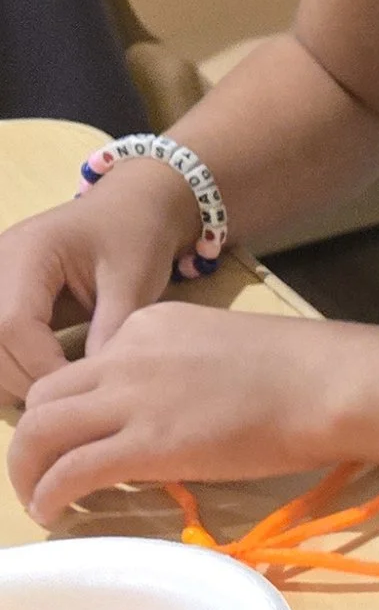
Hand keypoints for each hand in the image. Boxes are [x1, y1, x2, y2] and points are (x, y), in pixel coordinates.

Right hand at [0, 161, 197, 401]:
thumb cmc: (134, 237)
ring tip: (60, 394)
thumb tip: (90, 381)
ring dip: (14, 381)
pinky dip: (10, 371)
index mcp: (29, 252)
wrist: (128, 209)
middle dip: (27, 379)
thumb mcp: (134, 279)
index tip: (81, 390)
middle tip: (73, 400)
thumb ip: (112, 328)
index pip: (13, 324)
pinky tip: (46, 382)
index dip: (41, 367)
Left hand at [8, 302, 358, 521]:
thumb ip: (182, 372)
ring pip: (41, 431)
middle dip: (31, 438)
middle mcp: (125, 355)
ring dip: (27, 468)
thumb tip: (172, 416)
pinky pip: (73, 470)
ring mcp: (132, 399)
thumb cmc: (301, 372)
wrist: (324, 384)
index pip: (85, 367)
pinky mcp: (146, 444)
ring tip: (36, 498)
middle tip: (39, 472)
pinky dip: (50, 493)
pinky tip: (52, 513)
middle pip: (45, 395)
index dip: (73, 409)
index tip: (81, 439)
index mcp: (147, 325)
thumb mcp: (222, 349)